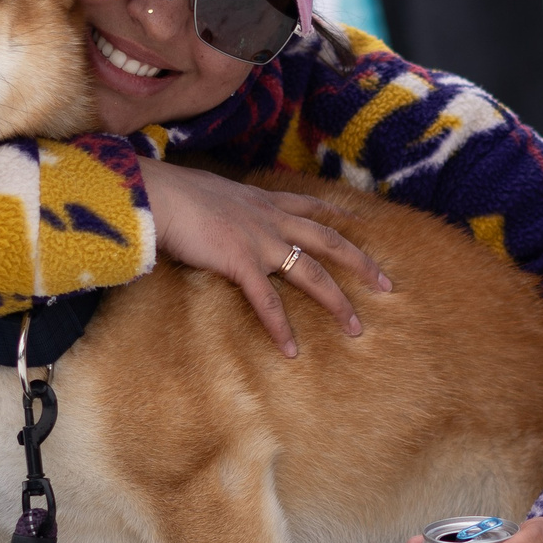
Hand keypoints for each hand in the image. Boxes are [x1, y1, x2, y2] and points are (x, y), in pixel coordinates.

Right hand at [138, 157, 392, 356]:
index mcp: (263, 200)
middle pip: (329, 240)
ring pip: (311, 273)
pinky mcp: (240, 262)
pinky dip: (280, 328)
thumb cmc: (171, 192)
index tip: (362, 224)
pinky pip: (267, 301)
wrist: (155, 193)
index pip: (311, 206)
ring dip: (336, 303)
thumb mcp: (208, 192)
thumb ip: (222, 207)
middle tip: (387, 284)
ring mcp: (259, 240)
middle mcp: (270, 218)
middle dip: (361, 263)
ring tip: (356, 329)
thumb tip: (214, 214)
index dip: (340, 216)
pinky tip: (291, 351)